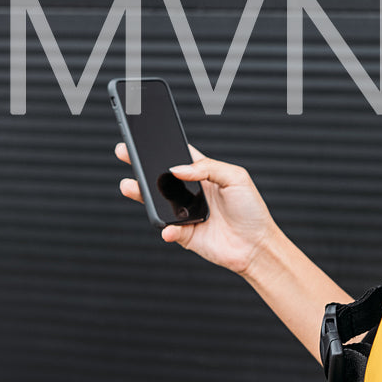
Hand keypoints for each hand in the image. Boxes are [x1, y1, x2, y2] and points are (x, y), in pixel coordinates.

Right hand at [115, 142, 280, 274]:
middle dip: (141, 165)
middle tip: (125, 152)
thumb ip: (207, 167)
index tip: (144, 136)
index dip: (161, 147)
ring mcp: (185, 213)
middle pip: (160, 176)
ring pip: (156, 202)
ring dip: (141, 194)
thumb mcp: (235, 177)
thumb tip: (177, 168)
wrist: (256, 245)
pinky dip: (166, 229)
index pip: (178, 156)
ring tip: (128, 186)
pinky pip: (167, 229)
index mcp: (203, 174)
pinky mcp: (183, 234)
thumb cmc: (250, 209)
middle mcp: (191, 192)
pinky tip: (168, 228)